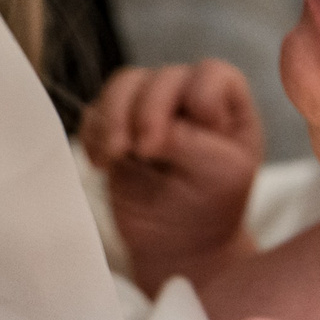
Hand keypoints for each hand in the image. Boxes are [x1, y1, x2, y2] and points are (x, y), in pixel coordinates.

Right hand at [84, 60, 264, 292]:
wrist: (176, 246)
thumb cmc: (211, 206)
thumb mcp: (220, 175)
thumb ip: (190, 143)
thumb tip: (146, 126)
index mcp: (226, 102)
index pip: (210, 74)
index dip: (199, 98)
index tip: (194, 136)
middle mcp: (187, 96)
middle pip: (161, 77)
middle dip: (148, 110)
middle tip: (143, 150)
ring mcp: (147, 108)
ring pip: (123, 85)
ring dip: (113, 117)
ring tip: (114, 155)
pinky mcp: (114, 128)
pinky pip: (94, 113)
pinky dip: (93, 135)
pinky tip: (102, 164)